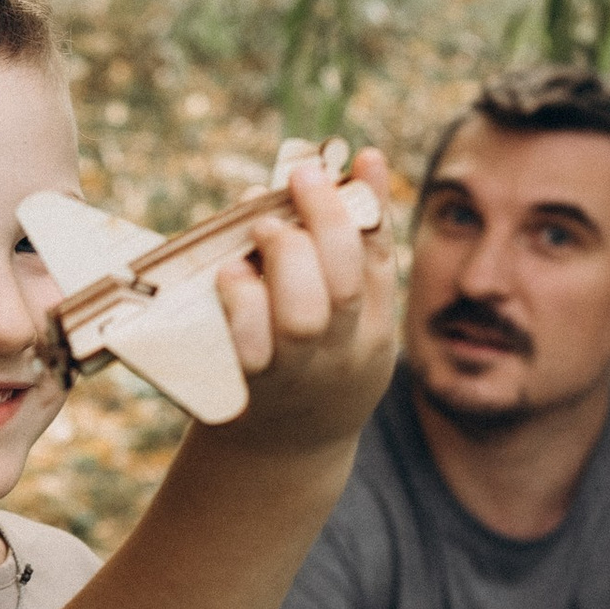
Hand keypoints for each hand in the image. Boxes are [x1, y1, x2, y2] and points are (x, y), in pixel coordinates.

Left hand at [210, 147, 398, 456]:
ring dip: (283, 260)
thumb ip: (347, 252)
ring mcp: (295, 376)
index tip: (357, 155)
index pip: (377, 259)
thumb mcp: (350, 319)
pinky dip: (240, 301)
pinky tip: (231, 272)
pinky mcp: (250, 391)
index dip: (369, 203)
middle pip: (343, 285)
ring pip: (301, 318)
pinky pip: (247, 346)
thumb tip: (343, 167)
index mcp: (372, 330)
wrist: (285, 453)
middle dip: (323, 222)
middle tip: (297, 180)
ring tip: (264, 228)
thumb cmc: (315, 364)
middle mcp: (340, 355)